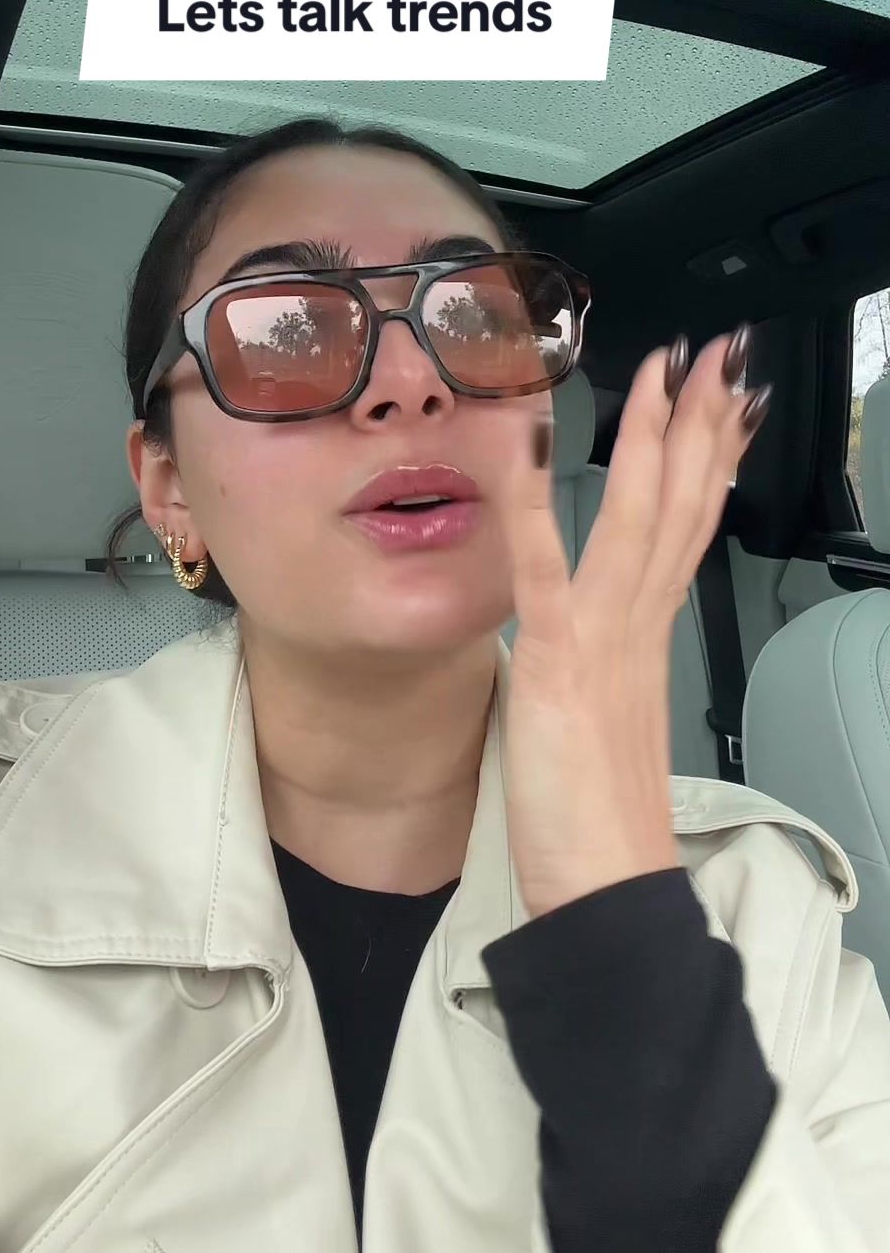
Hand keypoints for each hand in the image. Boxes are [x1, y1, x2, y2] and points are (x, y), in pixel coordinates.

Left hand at [498, 327, 772, 919]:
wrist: (610, 897)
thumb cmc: (600, 821)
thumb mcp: (609, 719)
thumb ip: (608, 661)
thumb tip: (603, 627)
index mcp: (648, 638)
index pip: (687, 527)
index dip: (706, 458)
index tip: (721, 400)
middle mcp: (638, 629)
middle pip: (680, 508)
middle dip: (698, 425)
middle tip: (717, 355)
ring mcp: (602, 643)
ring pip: (638, 522)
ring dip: (649, 442)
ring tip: (662, 373)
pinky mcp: (556, 667)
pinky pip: (544, 576)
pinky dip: (534, 510)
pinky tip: (531, 449)